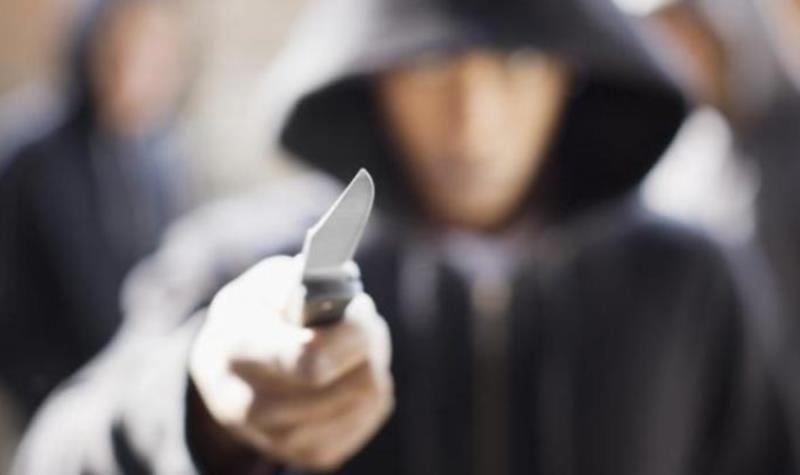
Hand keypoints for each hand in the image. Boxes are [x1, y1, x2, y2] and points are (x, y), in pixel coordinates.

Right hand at [189, 256, 393, 471]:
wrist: (227, 367)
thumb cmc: (257, 314)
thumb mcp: (264, 284)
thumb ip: (299, 282)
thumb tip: (337, 290)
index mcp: (236, 351)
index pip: (309, 361)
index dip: (351, 335)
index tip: (360, 310)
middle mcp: (249, 405)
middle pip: (348, 386)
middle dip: (368, 345)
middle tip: (362, 321)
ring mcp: (278, 439)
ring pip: (365, 400)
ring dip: (373, 363)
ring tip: (354, 343)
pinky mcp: (308, 454)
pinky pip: (369, 417)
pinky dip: (371, 389)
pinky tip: (350, 371)